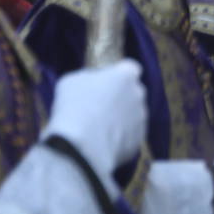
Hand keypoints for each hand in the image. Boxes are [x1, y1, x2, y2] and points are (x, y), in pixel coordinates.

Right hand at [42, 60, 146, 181]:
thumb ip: (89, 78)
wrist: (81, 145)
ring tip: (96, 127)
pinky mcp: (138, 138)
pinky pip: (129, 134)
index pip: (130, 68)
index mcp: (126, 75)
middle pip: (132, 92)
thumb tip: (93, 83)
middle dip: (119, 97)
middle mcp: (139, 94)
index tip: (105, 83)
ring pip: (132, 114)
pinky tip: (101, 141)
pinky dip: (119, 136)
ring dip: (119, 118)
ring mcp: (141, 117)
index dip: (117, 75)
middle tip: (98, 107)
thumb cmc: (73, 106)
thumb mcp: (72, 81)